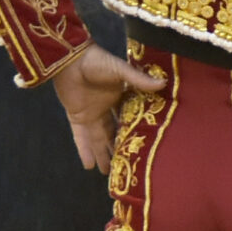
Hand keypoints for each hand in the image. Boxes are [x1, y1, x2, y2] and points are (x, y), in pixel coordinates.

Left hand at [50, 46, 164, 173]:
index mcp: (119, 97)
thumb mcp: (119, 70)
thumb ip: (138, 79)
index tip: (145, 146)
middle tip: (127, 165)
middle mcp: (105, 108)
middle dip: (119, 148)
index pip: (129, 118)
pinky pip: (81, 138)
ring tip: (109, 173)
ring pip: (99, 139)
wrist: (69, 58)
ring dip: (103, 154)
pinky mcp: (76, 116)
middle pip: (114, 133)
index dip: (136, 131)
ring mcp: (90, 114)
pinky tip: (88, 166)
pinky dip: (84, 151)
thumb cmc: (96, 60)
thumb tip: (163, 84)